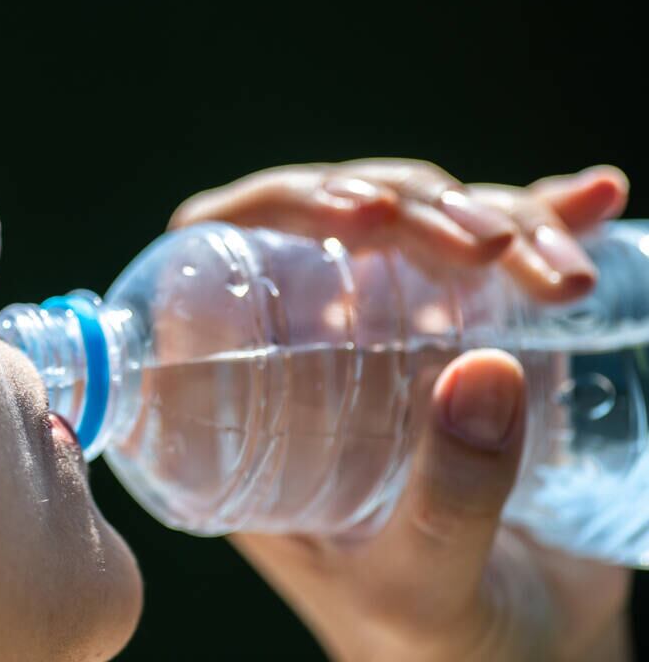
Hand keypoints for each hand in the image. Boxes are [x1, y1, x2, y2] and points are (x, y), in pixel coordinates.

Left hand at [170, 160, 633, 661]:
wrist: (522, 661)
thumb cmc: (428, 644)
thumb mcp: (420, 588)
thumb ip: (447, 503)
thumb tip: (483, 371)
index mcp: (252, 407)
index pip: (222, 270)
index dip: (273, 211)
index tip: (358, 212)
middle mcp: (313, 355)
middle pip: (333, 226)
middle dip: (411, 208)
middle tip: (488, 248)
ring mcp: (395, 338)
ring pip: (420, 228)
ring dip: (495, 219)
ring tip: (564, 273)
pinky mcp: (476, 337)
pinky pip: (501, 257)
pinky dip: (548, 218)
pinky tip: (593, 200)